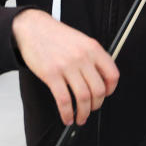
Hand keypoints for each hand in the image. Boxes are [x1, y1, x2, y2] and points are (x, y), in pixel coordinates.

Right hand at [12, 9, 118, 125]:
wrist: (32, 28)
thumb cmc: (55, 35)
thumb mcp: (80, 40)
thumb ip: (92, 57)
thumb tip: (99, 80)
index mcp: (93, 48)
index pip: (112, 74)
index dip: (111, 90)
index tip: (105, 95)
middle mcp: (82, 57)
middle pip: (98, 90)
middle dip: (96, 105)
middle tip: (91, 108)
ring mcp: (67, 66)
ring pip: (83, 98)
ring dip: (83, 113)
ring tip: (80, 117)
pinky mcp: (51, 75)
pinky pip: (64, 101)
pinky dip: (67, 113)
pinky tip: (67, 117)